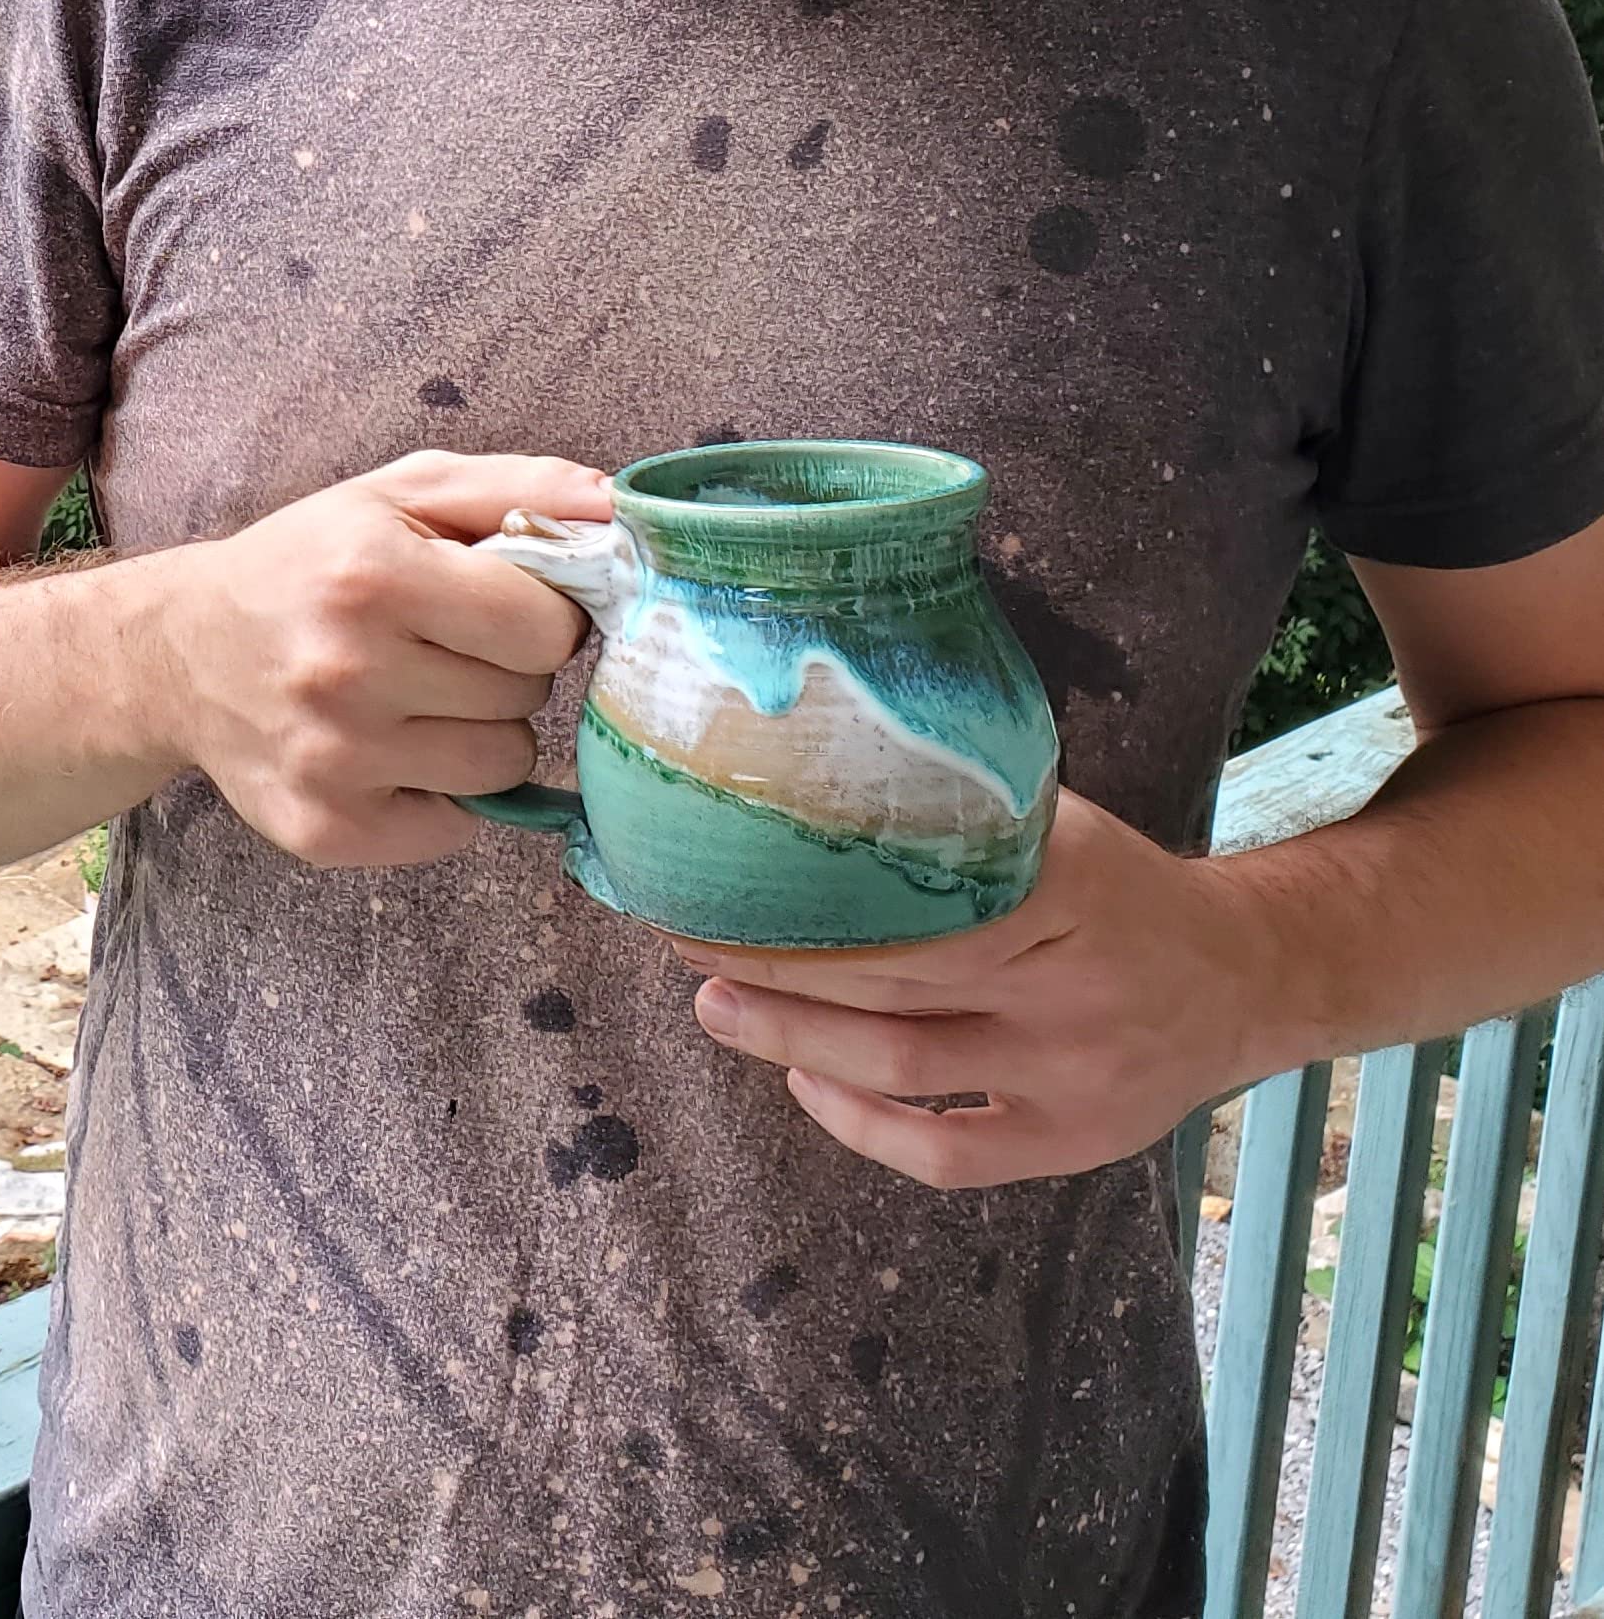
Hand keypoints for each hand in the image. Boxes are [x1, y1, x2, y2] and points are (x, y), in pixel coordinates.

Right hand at [162, 451, 610, 866]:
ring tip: (418, 701)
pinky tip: (391, 753)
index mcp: (373, 576)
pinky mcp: (327, 829)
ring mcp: (335, 761)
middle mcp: (348, 672)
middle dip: (503, 670)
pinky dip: (442, 796)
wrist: (181, 654)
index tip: (496, 605)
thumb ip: (522, 487)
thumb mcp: (402, 494)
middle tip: (441, 650)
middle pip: (527, 697)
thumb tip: (625, 511)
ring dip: (480, 734)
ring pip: (503, 767)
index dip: (539, 614)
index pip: (547, 626)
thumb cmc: (311, 565)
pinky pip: (457, 828)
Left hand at [670, 791, 1290, 1187]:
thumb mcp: (1063, 827)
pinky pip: (943, 1152)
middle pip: (889, 979)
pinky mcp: (1070, 1140)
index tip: (723, 880)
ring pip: (900, 1062)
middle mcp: (1072, 985)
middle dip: (773, 963)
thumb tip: (818, 786)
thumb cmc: (1122, 890)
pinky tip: (803, 1082)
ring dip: (791, 1038)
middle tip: (687, 937)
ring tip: (716, 1005)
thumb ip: (967, 817)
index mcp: (1070, 887)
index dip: (806, 900)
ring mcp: (1071, 1073)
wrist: (1251, 975)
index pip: (913, 899)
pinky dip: (859, 1124)